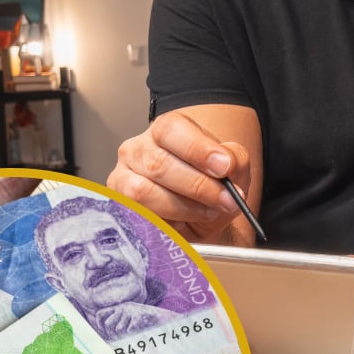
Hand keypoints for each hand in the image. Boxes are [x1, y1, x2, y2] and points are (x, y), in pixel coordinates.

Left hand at [93, 302, 181, 336]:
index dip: (99, 323)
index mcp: (120, 306)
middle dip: (113, 332)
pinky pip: (129, 330)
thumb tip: (104, 333)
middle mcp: (123, 307)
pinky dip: (134, 333)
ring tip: (134, 329)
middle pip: (108, 324)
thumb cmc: (144, 321)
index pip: (100, 314)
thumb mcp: (129, 317)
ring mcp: (131, 311)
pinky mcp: (138, 316)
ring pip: (118, 329)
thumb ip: (117, 322)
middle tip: (121, 335)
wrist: (162, 317)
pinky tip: (139, 329)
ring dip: (125, 333)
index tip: (104, 330)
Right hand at [108, 112, 254, 244]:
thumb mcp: (232, 167)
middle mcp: (137, 149)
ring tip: (207, 212)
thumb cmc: (210, 184)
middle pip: (159, 164)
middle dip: (198, 186)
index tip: (223, 167)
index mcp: (165, 130)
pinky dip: (166, 224)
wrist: (199, 214)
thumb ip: (234, 158)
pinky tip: (183, 223)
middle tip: (225, 200)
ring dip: (183, 208)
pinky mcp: (119, 206)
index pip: (171, 130)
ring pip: (143, 192)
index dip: (198, 149)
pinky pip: (138, 216)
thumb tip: (227, 162)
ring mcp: (122, 177)